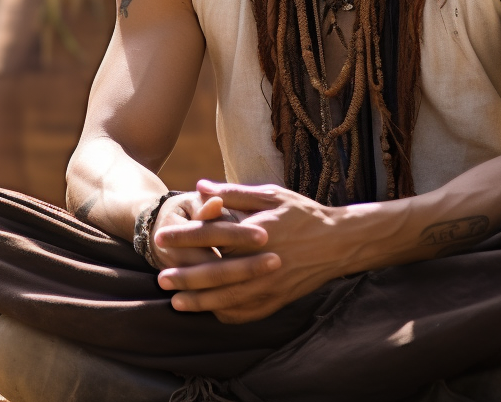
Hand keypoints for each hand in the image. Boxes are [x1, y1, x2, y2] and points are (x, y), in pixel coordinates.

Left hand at [155, 181, 373, 323]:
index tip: (160, 238)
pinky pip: (247, 313)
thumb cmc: (304, 215)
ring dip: (200, 302)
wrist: (340, 243)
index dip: (184, 237)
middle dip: (185, 277)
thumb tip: (201, 186)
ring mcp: (271, 285)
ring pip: (228, 300)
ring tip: (177, 303)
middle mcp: (262, 261)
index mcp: (257, 232)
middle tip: (161, 279)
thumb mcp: (271, 195)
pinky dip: (226, 315)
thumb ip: (234, 193)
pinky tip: (210, 312)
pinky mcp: (278, 300)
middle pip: (215, 273)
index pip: (212, 235)